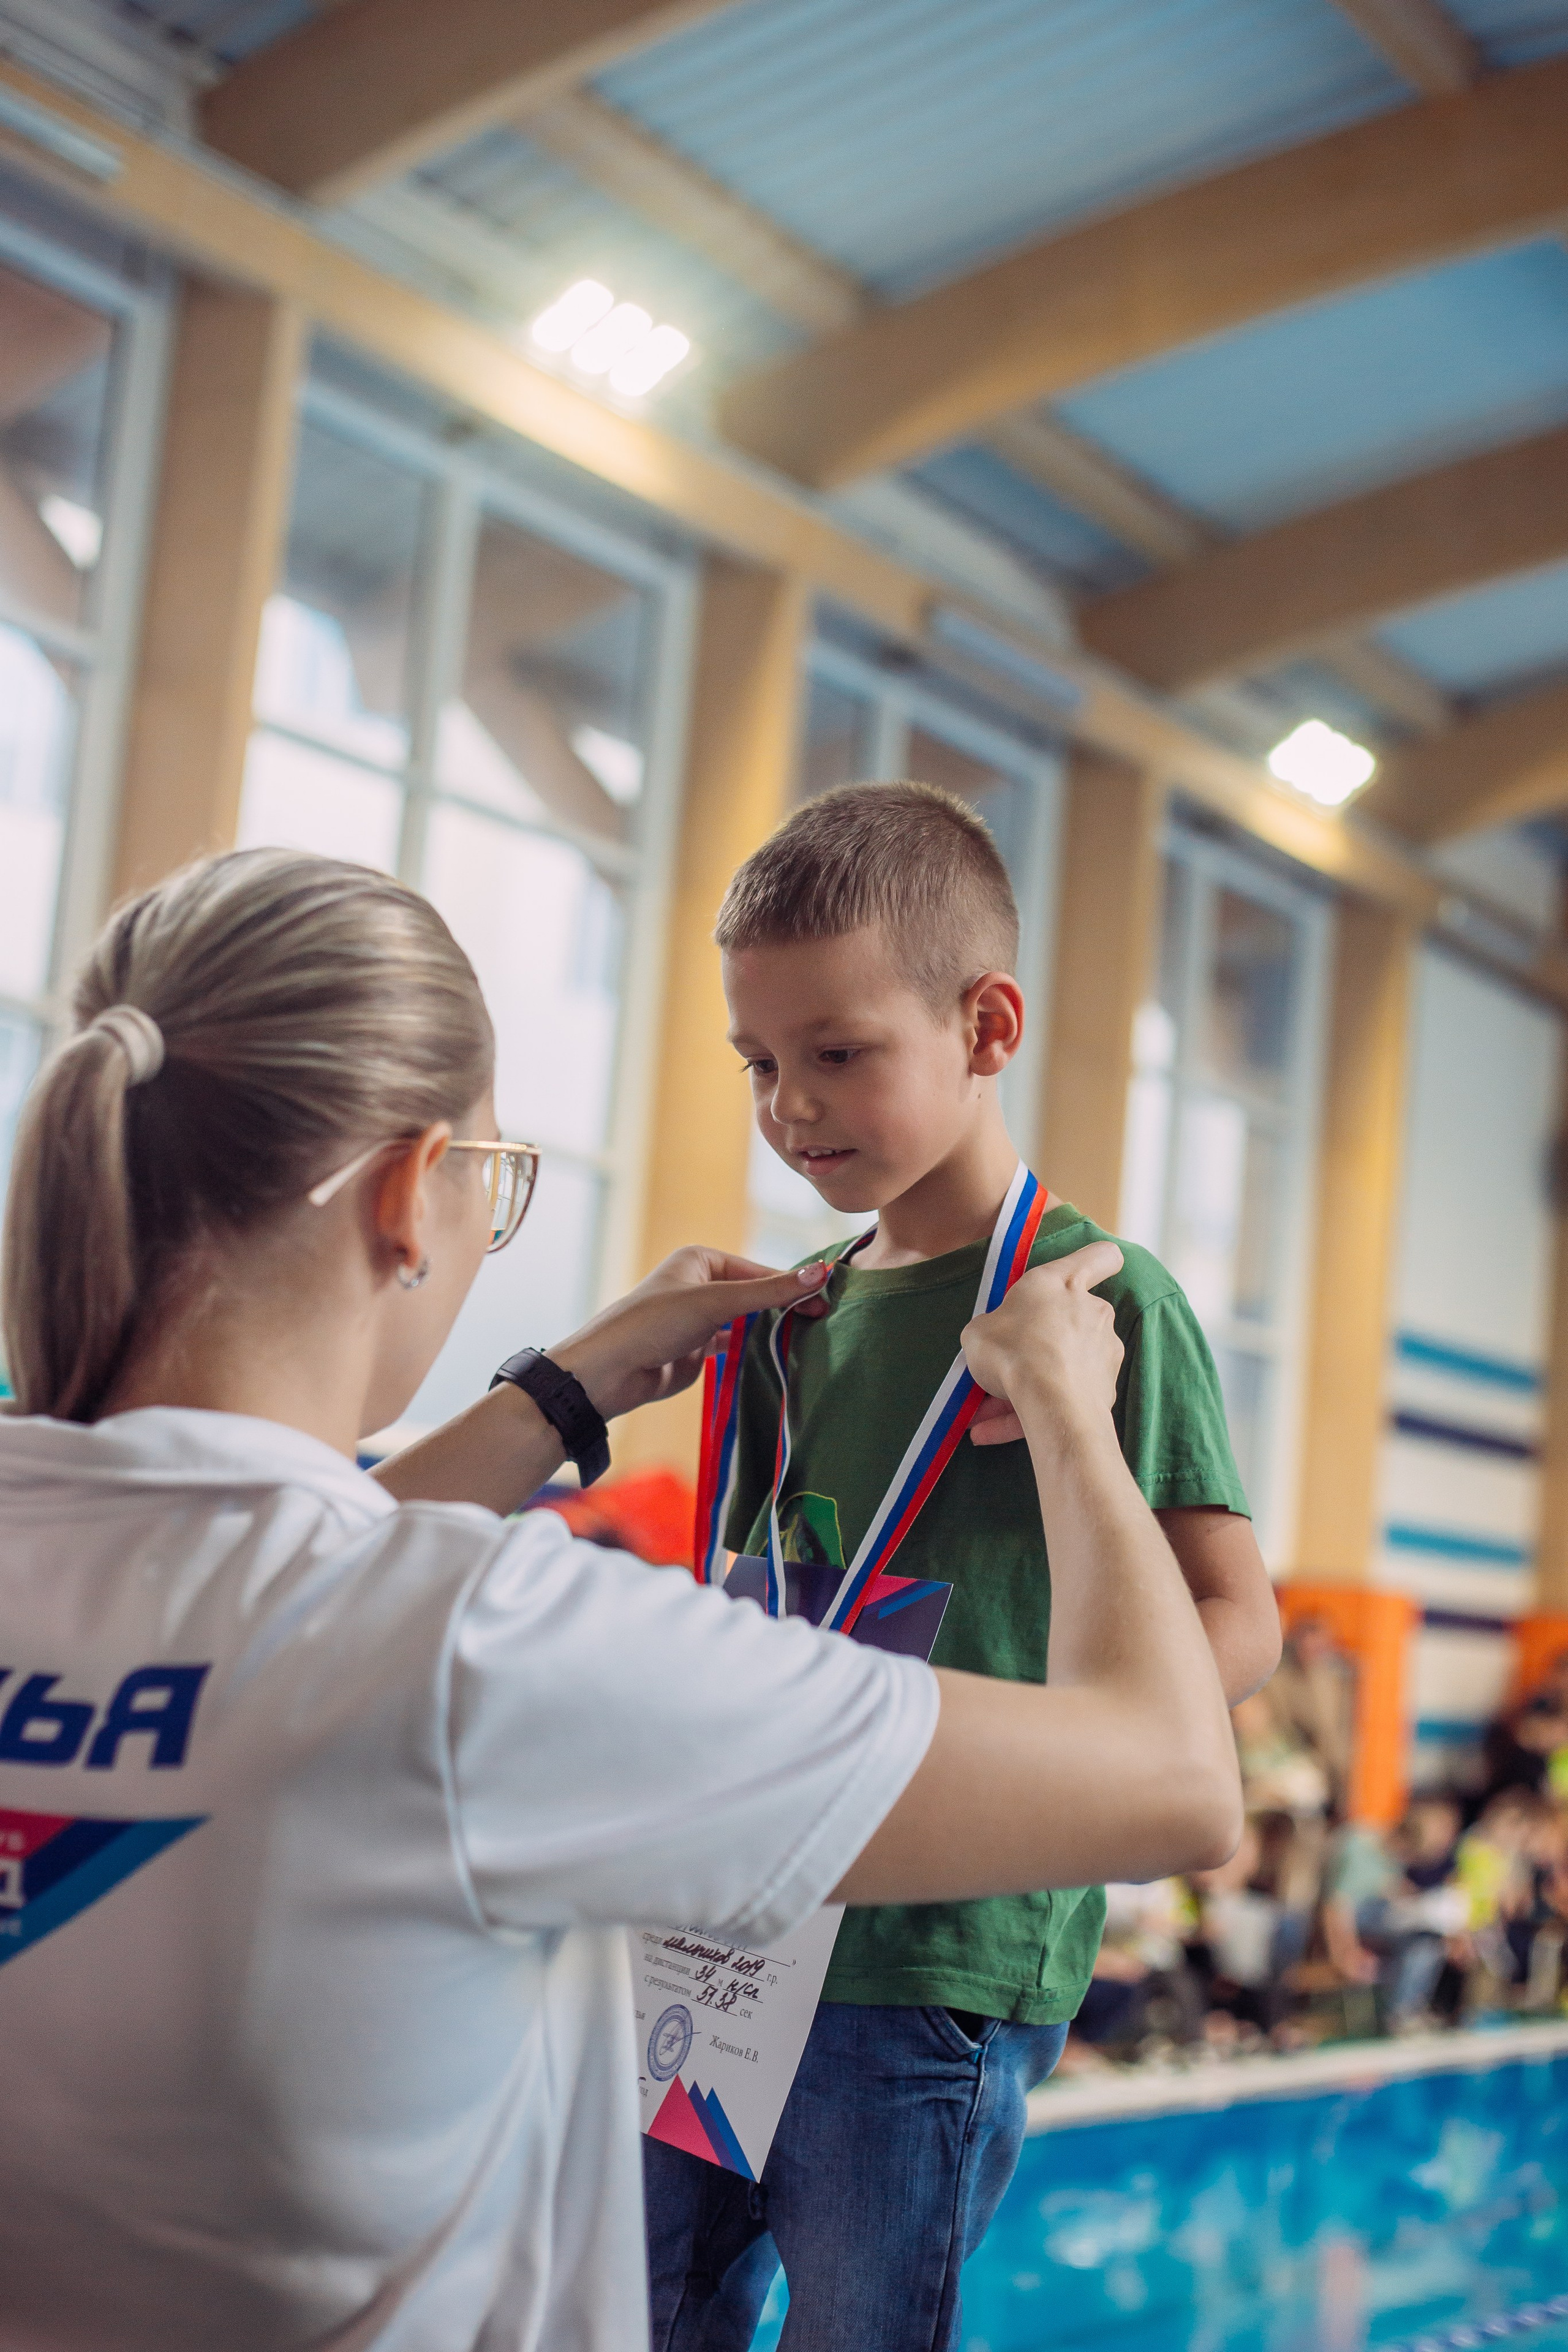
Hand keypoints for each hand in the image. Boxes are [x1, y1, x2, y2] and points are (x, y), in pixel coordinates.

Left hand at [552, 1247, 829, 1419]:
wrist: (610, 1373)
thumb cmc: (654, 1323)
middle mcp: (701, 1285)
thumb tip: (820, 1272)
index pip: (758, 1271)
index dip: (792, 1285)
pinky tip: (781, 1355)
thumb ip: (768, 1291)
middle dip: (785, 1307)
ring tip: (811, 1338)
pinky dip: (756, 1350)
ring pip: (747, 1321)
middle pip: (755, 1295)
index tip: (827, 1298)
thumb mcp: (715, 1302)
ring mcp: (700, 1319)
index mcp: (701, 1260)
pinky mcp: (698, 1349)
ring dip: (772, 1329)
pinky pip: (736, 1346)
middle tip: (824, 1320)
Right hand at [960, 1240, 1123, 1433]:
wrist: (1051, 1404)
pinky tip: (989, 1434)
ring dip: (1029, 1384)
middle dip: (1042, 1339)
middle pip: (1073, 1316)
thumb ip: (993, 1327)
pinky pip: (1063, 1396)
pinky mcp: (1106, 1389)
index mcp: (1063, 1283)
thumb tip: (997, 1336)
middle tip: (1006, 1362)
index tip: (1085, 1271)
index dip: (1097, 1260)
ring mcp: (1103, 1351)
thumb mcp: (980, 1330)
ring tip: (983, 1412)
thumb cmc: (1013, 1350)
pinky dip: (1031, 1413)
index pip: (1100, 1256)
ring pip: (1062, 1364)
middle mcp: (1092, 1312)